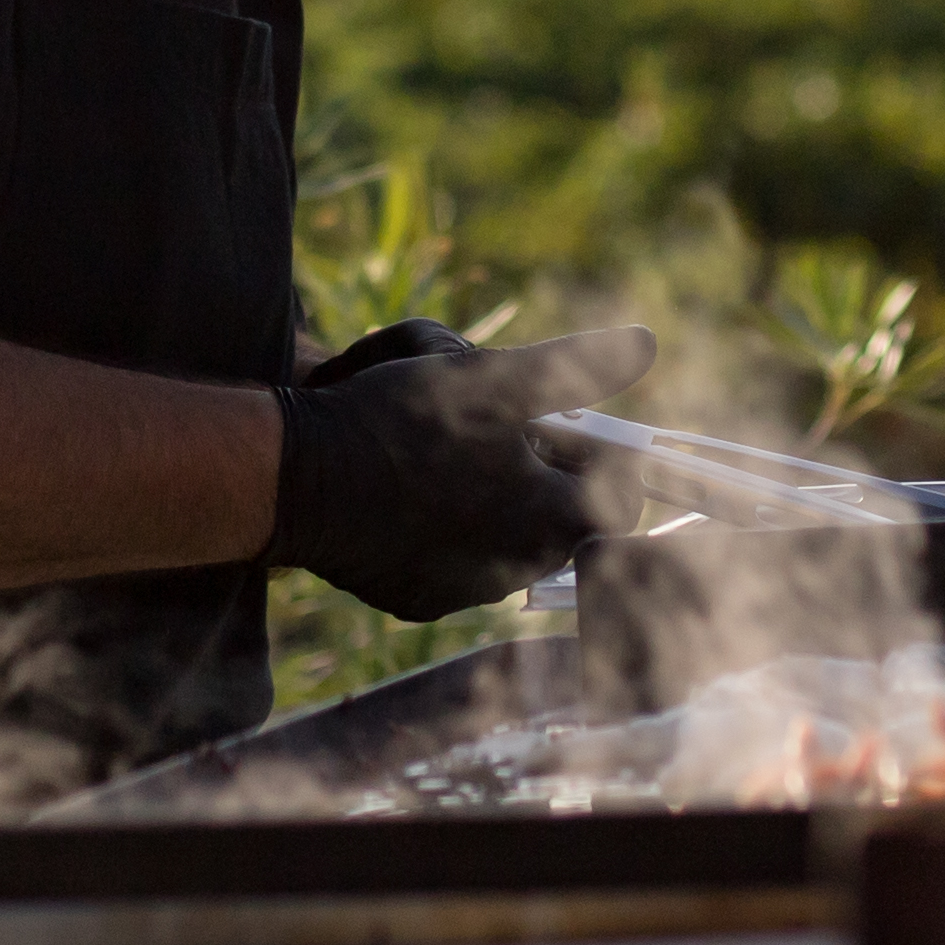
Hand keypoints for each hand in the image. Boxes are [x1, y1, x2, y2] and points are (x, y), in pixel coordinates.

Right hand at [266, 324, 654, 621]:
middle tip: (496, 428)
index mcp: (553, 519)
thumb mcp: (495, 377)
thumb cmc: (404, 422)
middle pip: (559, 519)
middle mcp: (519, 569)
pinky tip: (405, 490)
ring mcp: (466, 592)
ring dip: (491, 499)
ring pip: (504, 538)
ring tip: (444, 452)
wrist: (297, 478)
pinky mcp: (417, 601)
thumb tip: (647, 343)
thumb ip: (576, 367)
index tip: (565, 426)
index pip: (621, 498)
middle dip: (540, 474)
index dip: (601, 456)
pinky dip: (442, 529)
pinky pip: (450, 561)